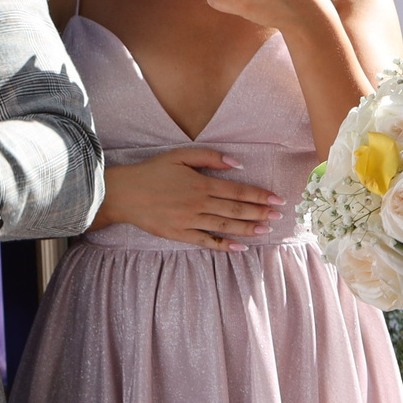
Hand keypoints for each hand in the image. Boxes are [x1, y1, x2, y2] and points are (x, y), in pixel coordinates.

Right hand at [99, 147, 281, 249]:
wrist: (124, 193)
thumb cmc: (153, 172)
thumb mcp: (180, 155)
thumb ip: (210, 157)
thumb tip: (237, 163)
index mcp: (201, 184)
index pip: (238, 191)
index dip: (259, 195)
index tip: (277, 199)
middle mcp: (199, 204)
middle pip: (236, 210)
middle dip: (260, 213)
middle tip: (278, 216)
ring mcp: (190, 221)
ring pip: (225, 227)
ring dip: (248, 229)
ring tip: (266, 230)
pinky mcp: (180, 234)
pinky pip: (206, 241)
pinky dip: (224, 245)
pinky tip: (240, 247)